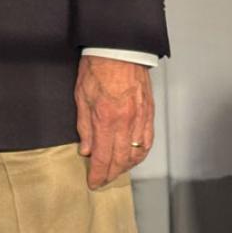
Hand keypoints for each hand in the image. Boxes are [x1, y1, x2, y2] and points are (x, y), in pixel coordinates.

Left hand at [74, 55, 153, 188]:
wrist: (120, 50)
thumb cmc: (96, 69)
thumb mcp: (81, 96)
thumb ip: (84, 126)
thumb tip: (86, 150)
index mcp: (106, 119)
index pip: (103, 156)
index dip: (98, 173)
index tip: (93, 183)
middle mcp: (126, 122)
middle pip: (121, 159)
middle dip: (112, 174)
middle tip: (103, 181)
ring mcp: (141, 118)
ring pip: (137, 153)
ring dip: (127, 167)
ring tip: (116, 172)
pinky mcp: (149, 113)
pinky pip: (147, 140)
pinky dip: (141, 153)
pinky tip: (134, 157)